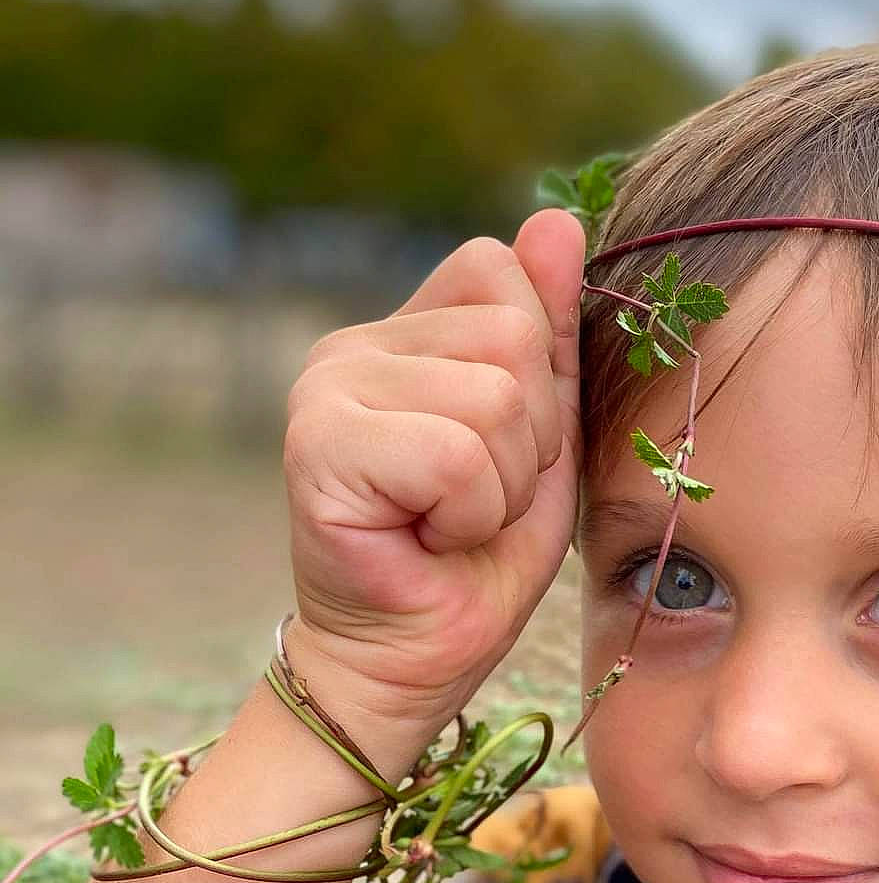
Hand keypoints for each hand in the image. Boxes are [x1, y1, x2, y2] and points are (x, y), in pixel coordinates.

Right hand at [281, 210, 585, 726]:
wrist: (410, 664)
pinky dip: (468, 512)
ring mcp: (325, 390)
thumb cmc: (475, 561)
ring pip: (495, 397)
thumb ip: (547, 337)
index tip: (505, 451)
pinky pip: (456, 452)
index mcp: (403, 331)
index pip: (502, 272)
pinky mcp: (317, 446)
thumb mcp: (539, 438)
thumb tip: (557, 218)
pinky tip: (425, 539)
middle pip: (512, 340)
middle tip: (475, 501)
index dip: (538, 369)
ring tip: (450, 522)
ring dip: (501, 485)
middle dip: (530, 441)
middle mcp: (350, 345)